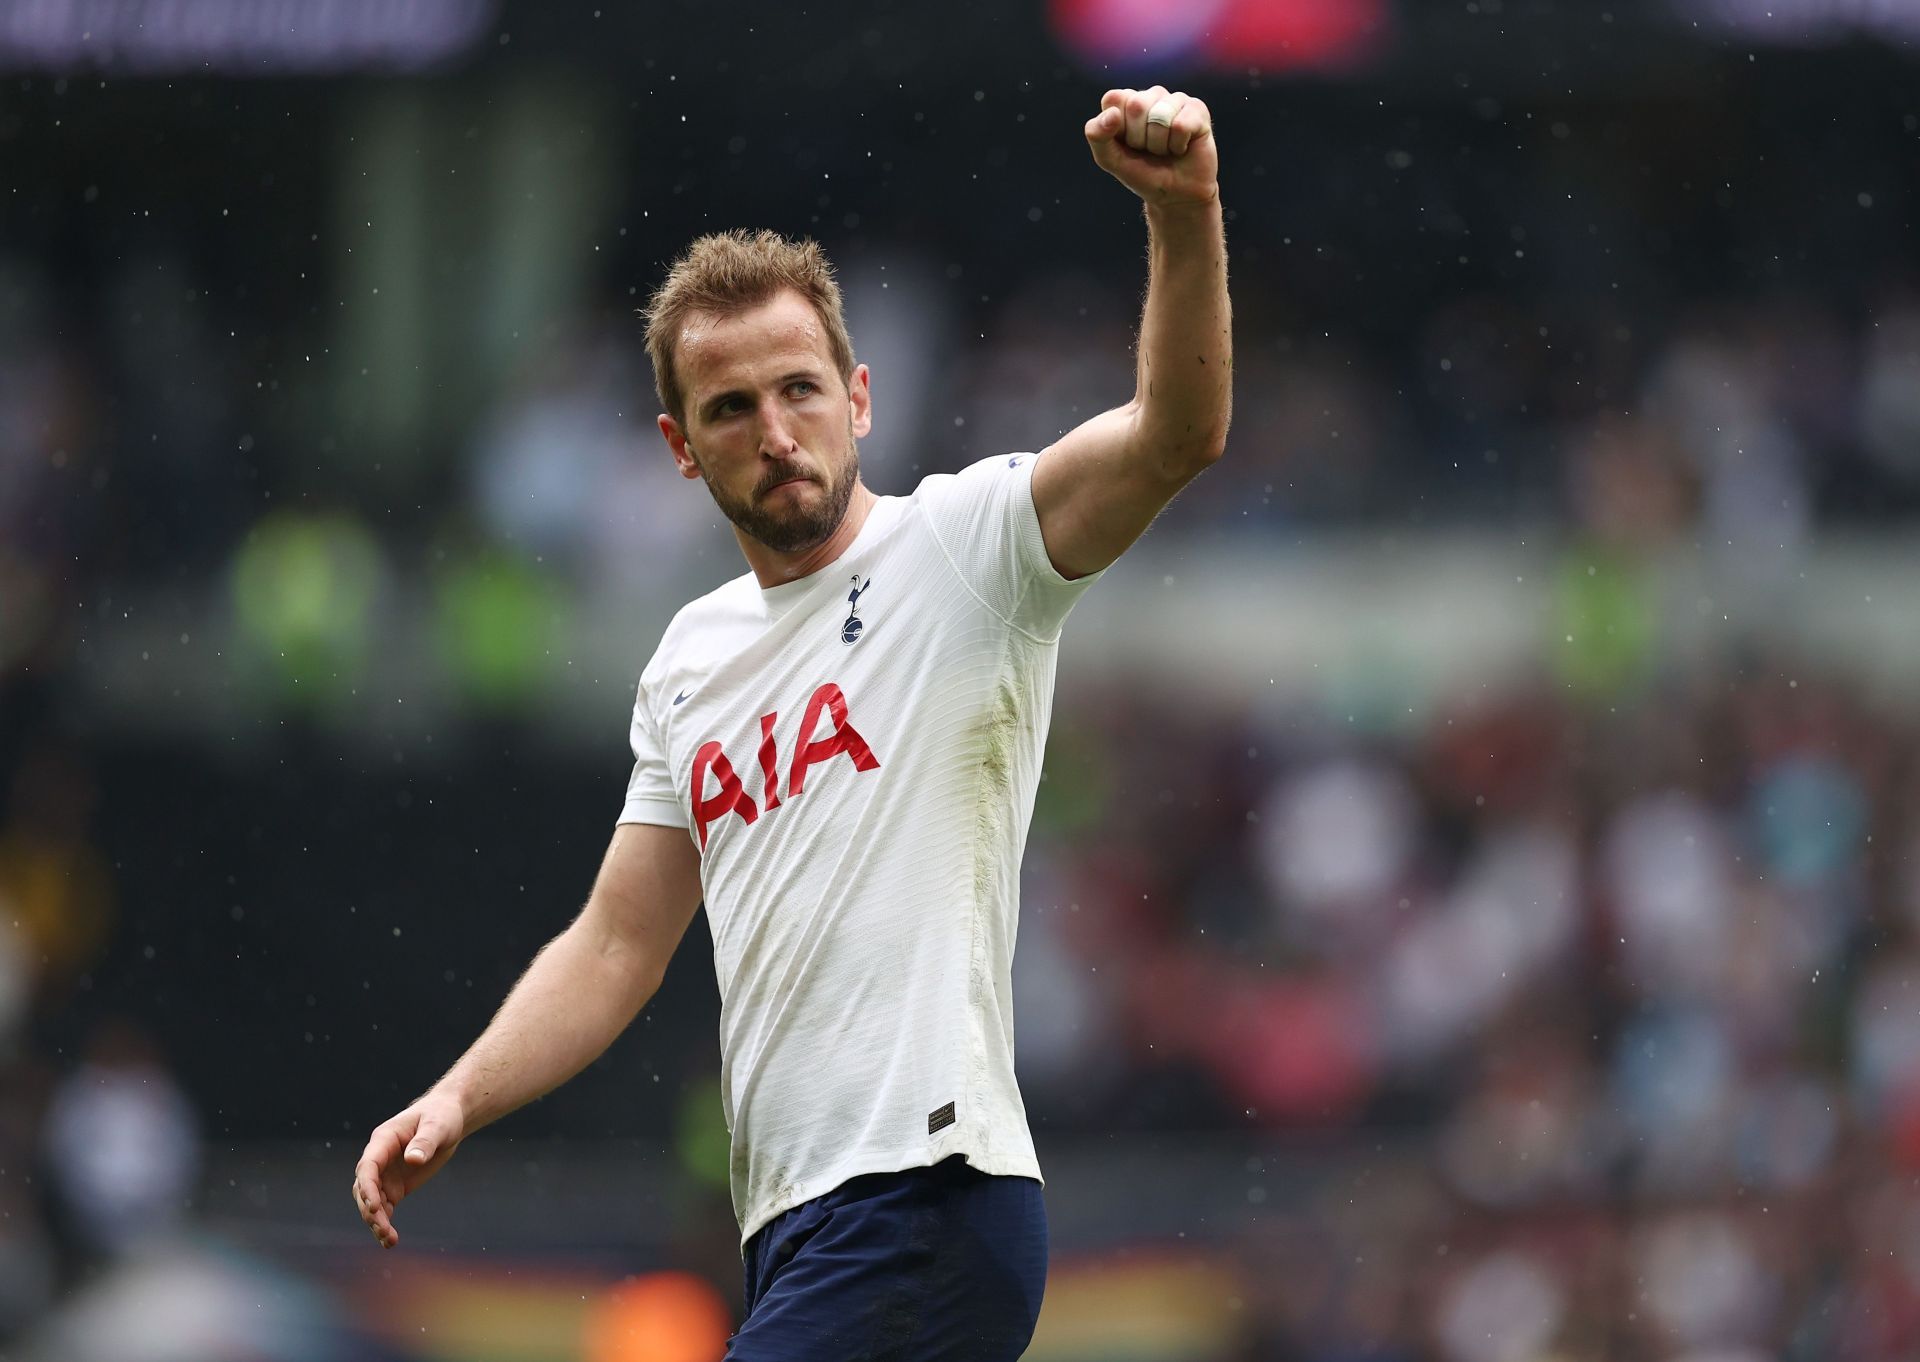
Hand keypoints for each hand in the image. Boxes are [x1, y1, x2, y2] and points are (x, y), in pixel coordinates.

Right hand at [352, 1090, 465, 1248]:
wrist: (448, 1118)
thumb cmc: (441, 1115)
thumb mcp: (438, 1125)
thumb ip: (425, 1141)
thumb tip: (413, 1159)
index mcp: (384, 1140)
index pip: (367, 1166)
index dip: (367, 1188)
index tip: (375, 1207)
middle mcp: (379, 1159)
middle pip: (365, 1188)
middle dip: (371, 1210)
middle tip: (384, 1230)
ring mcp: (385, 1174)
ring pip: (371, 1202)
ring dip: (376, 1222)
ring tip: (389, 1241)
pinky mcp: (395, 1187)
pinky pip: (385, 1208)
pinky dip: (385, 1223)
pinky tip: (390, 1240)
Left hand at [1084, 86, 1217, 209]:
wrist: (1175, 196)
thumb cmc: (1142, 174)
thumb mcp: (1110, 159)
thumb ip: (1097, 136)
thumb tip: (1112, 113)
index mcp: (1126, 102)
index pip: (1114, 98)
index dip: (1118, 128)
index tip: (1127, 144)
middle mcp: (1151, 95)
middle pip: (1136, 105)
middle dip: (1139, 138)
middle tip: (1148, 150)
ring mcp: (1175, 99)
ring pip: (1160, 116)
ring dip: (1159, 144)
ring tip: (1165, 150)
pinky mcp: (1197, 109)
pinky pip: (1181, 125)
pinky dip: (1178, 145)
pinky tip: (1181, 148)